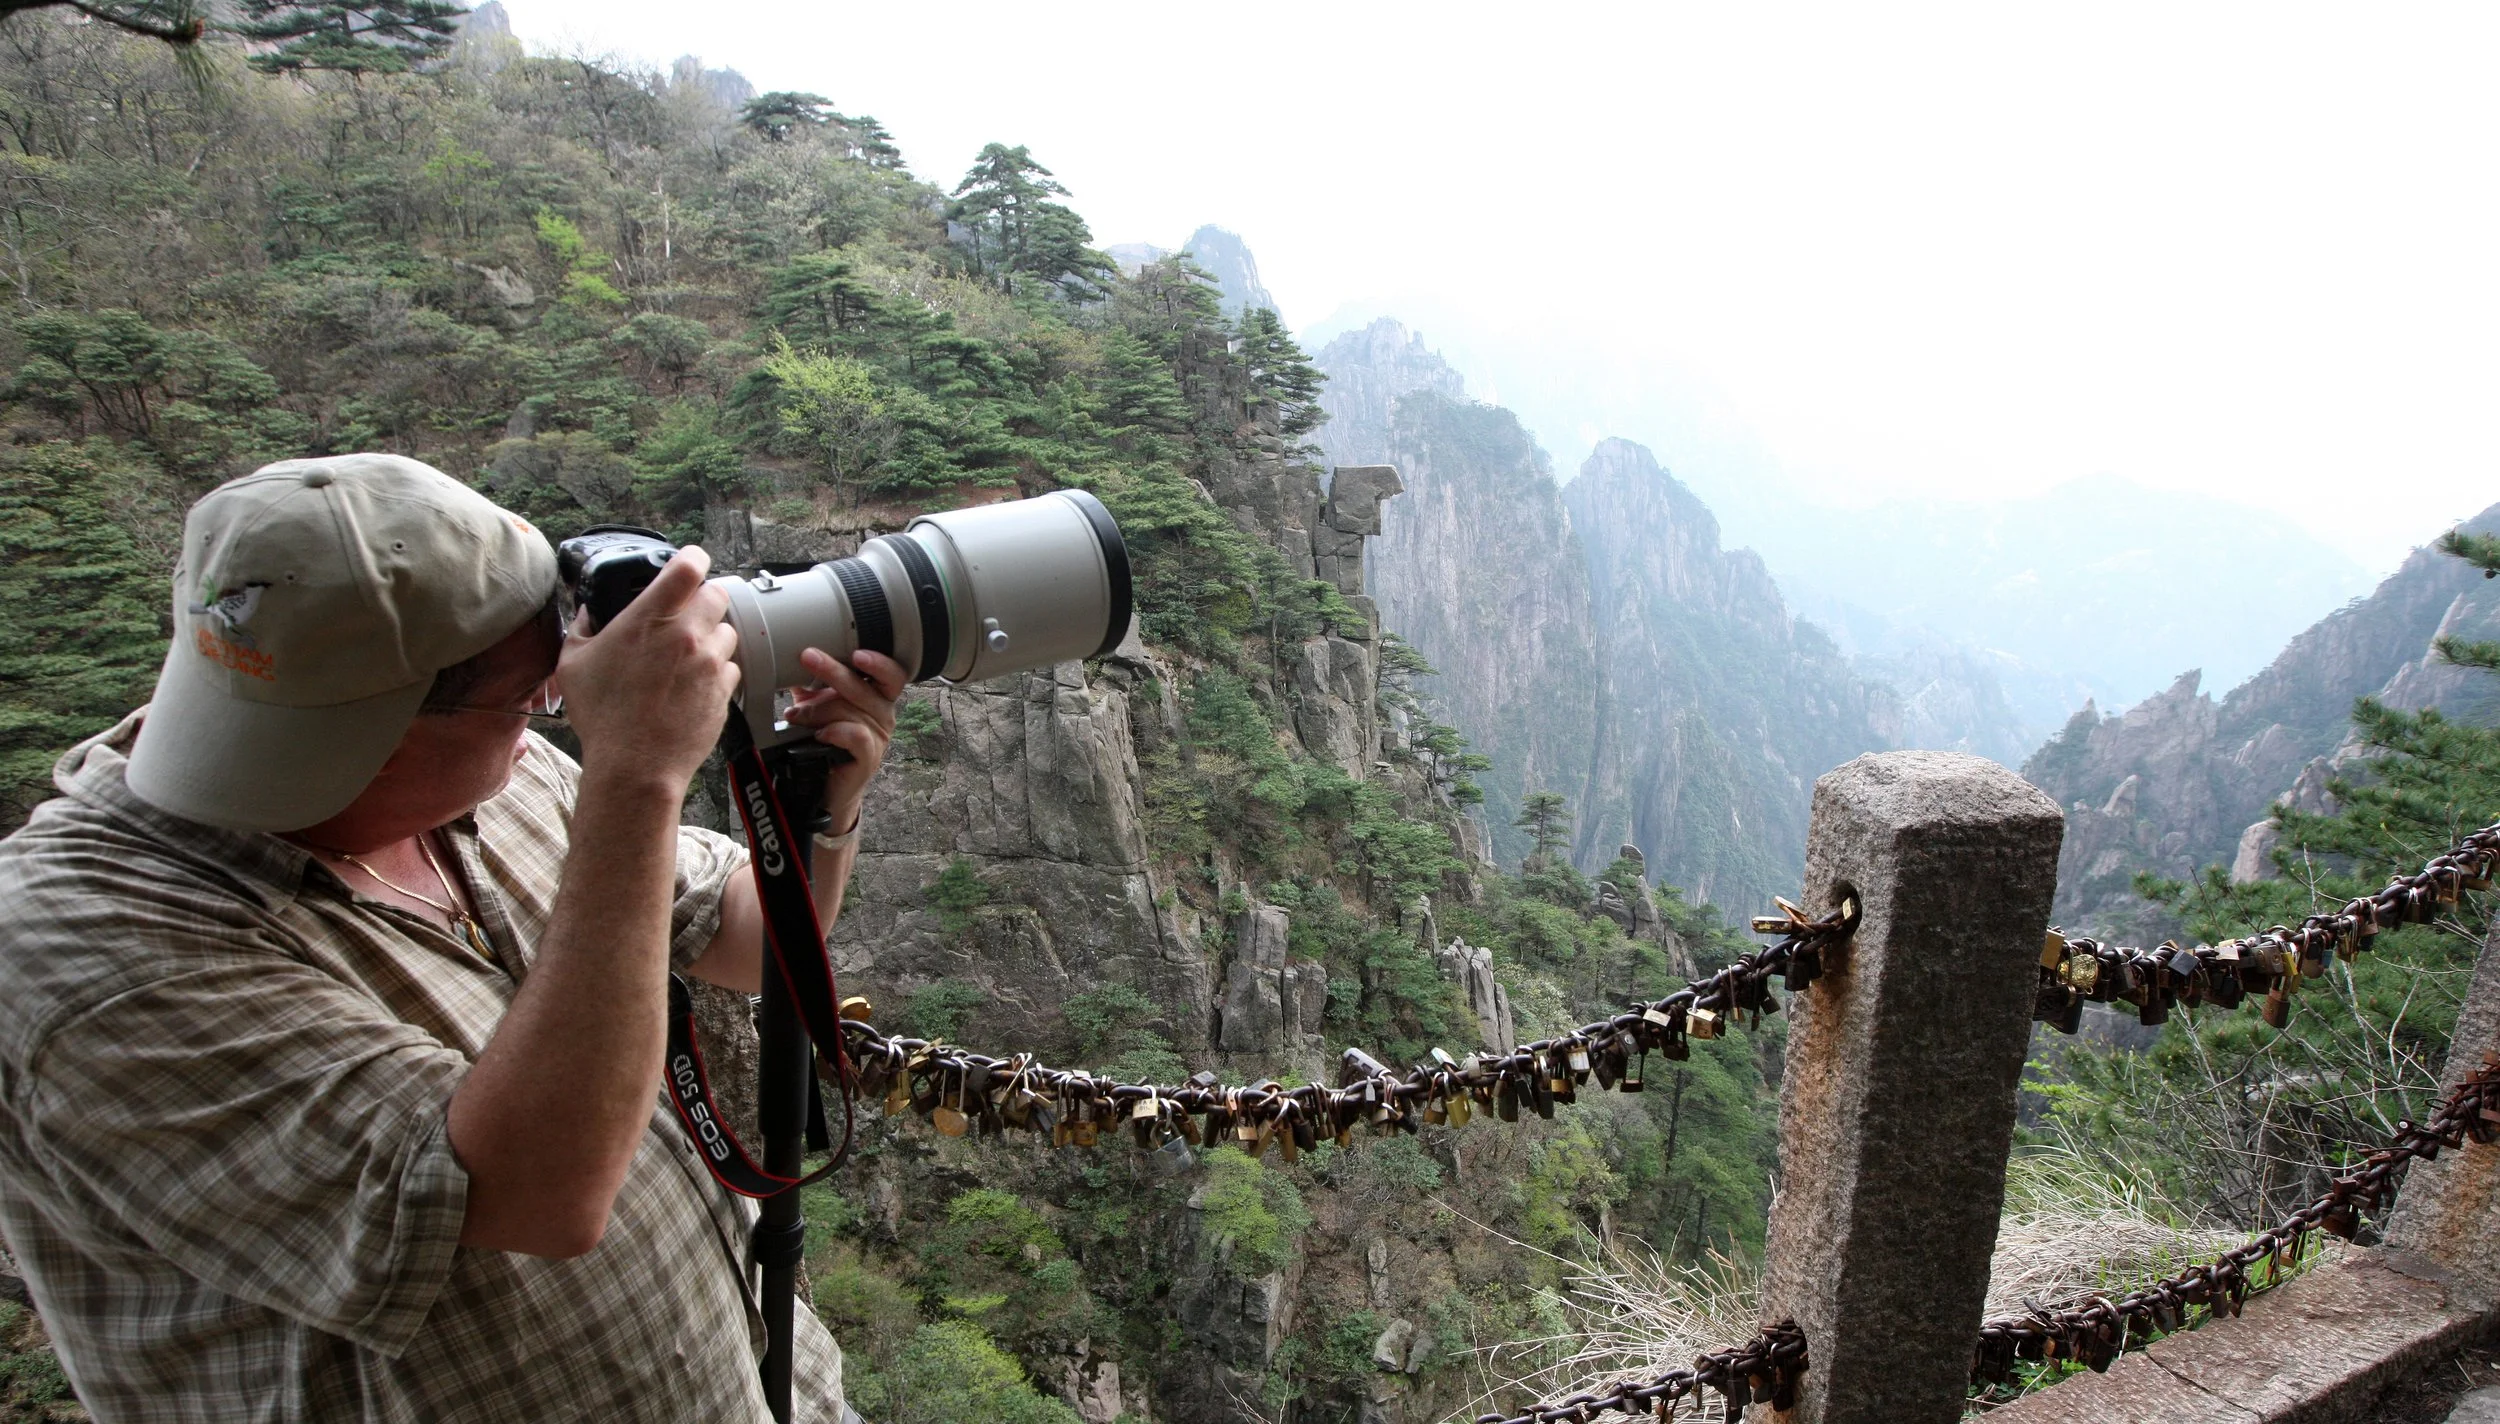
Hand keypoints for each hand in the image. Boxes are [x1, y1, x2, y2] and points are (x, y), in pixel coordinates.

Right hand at [556, 546, 738, 791]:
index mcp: (650, 619)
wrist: (635, 766)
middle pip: (717, 594)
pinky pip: (731, 667)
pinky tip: (694, 686)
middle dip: (703, 600)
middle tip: (685, 616)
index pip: (688, 566)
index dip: (692, 558)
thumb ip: (581, 629)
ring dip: (712, 637)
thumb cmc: (603, 718)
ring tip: (687, 657)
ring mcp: (711, 663)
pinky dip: (717, 671)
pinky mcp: (725, 690)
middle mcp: (687, 635)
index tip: (688, 562)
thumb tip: (587, 613)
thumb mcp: (573, 664)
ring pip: (727, 631)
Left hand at [784, 648, 903, 831]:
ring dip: (819, 710)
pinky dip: (834, 730)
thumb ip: (812, 683)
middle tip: (808, 658)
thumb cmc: (825, 741)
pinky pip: (855, 735)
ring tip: (795, 716)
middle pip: (864, 687)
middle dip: (833, 671)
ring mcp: (879, 737)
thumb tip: (789, 657)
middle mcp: (883, 714)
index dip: (879, 663)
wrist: (825, 784)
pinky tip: (819, 734)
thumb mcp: (818, 705)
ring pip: (852, 711)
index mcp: (877, 697)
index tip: (856, 654)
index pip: (892, 674)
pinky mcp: (869, 757)